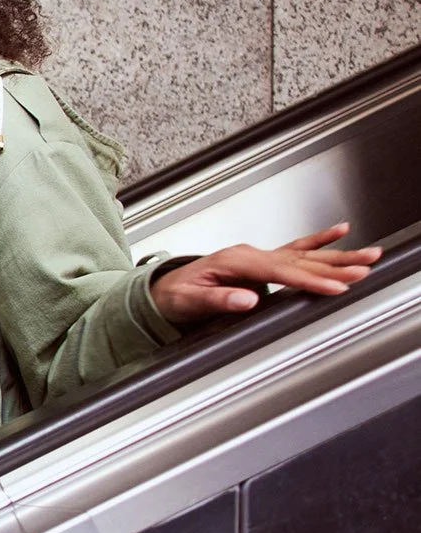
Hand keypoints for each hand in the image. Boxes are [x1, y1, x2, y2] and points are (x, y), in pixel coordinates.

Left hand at [149, 224, 379, 325]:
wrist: (164, 289)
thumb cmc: (174, 295)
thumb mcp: (190, 301)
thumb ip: (218, 299)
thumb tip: (247, 299)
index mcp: (234, 261)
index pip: (280, 272)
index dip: (309, 280)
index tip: (334, 286)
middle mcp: (249, 254)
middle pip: (300, 260)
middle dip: (334, 265)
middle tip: (365, 268)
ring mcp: (257, 255)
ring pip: (304, 254)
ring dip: (338, 255)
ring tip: (369, 254)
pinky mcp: (261, 261)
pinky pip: (296, 249)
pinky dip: (319, 241)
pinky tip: (340, 231)